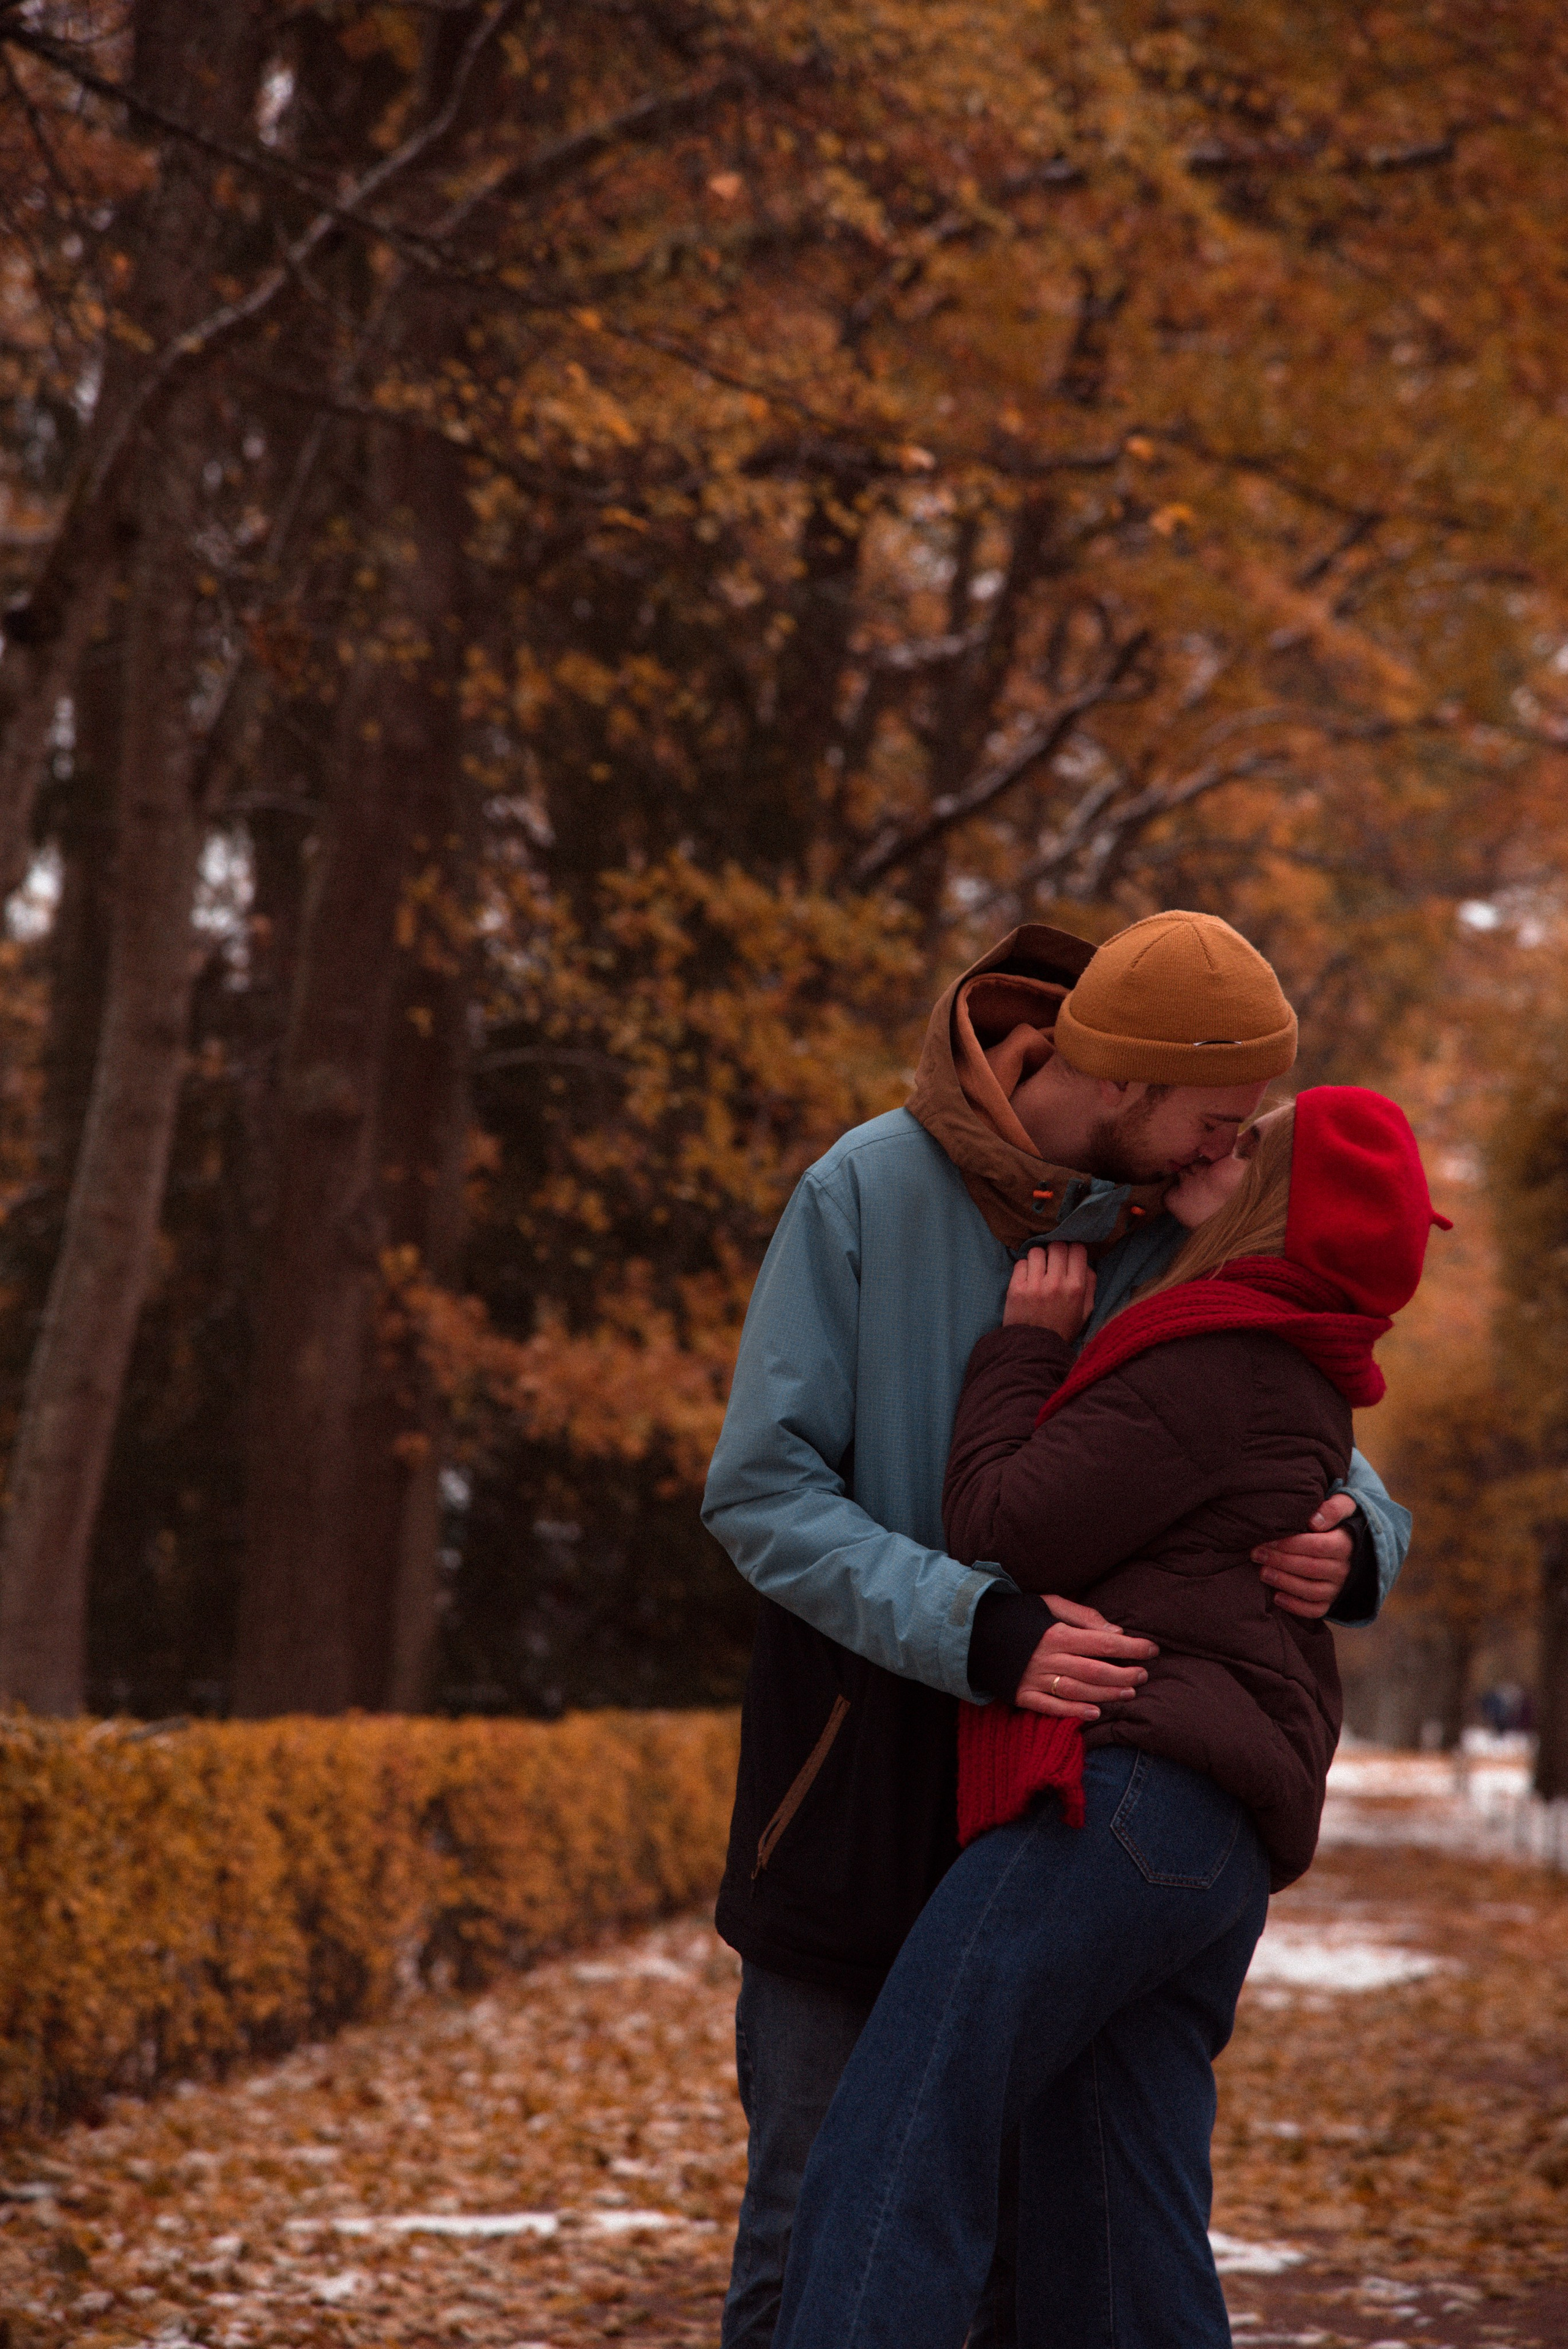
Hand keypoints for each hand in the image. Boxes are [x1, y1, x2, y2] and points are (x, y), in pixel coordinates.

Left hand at [1005, 1243, 1096, 1339]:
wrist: (1035, 1349)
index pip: (1077, 1249)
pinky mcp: (1016, 1288)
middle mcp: (1056, 1283)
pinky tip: (1028, 1278)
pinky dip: (1024, 1268)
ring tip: (1039, 1270)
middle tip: (1054, 1262)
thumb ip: (1090, 1285)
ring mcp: (1034, 1285)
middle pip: (1057, 1246)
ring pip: (1037, 1251)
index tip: (1070, 1257)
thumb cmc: (1062, 1329)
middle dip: (1056, 1251)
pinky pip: (1020, 1263)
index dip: (1074, 1250)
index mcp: (1076, 1288)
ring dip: (1039, 1258)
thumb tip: (1085, 1262)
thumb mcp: (1085, 1311)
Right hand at [1012, 1594, 1156, 1721]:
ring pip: (1078, 1690)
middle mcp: (1047, 1658)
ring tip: (1129, 1693)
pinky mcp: (1022, 1695)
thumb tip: (1115, 1631)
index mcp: (1056, 1633)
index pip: (1102, 1642)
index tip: (1152, 1649)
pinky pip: (1052, 1708)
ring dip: (1107, 1693)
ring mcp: (1034, 1679)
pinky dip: (1074, 1711)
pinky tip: (1096, 1712)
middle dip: (1124, 1673)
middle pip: (1094, 1670)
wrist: (972, 1631)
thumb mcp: (1048, 1603)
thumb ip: (1082, 1616)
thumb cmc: (1017, 1614)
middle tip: (1144, 1675)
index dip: (1130, 1648)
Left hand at [1253, 1492, 1355, 1618]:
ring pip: (1312, 1591)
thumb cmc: (1338, 1521)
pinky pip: (1316, 1609)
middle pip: (1310, 1568)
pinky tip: (1276, 1597)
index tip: (1266, 1540)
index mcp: (1345, 1544)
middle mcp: (1344, 1569)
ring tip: (1262, 1573)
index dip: (1289, 1544)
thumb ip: (1333, 1508)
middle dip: (1280, 1561)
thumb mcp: (1344, 1505)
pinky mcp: (1332, 1601)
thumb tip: (1314, 1521)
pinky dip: (1296, 1606)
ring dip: (1284, 1583)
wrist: (1352, 1543)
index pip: (1316, 1546)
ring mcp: (1338, 1587)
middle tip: (1256, 1554)